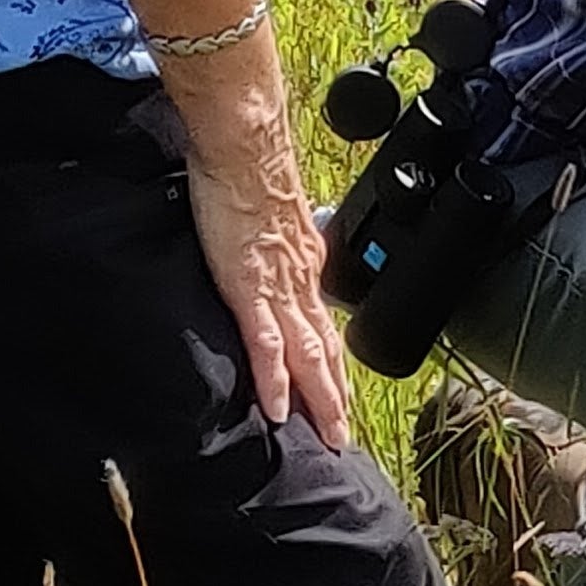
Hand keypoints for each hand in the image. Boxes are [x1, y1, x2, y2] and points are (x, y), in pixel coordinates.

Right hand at [166, 28, 351, 452]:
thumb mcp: (269, 215)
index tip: (336, 395)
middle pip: (325, 351)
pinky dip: (275, 381)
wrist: (243, 146)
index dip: (332, 364)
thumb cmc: (247, 172)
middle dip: (336, 398)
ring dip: (320, 401)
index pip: (323, 325)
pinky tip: (277, 410)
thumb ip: (272, 241)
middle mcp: (300, 281)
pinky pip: (267, 345)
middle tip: (341, 438)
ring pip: (308, 357)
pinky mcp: (249, 288)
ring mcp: (277, 288)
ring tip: (327, 437)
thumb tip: (267, 248)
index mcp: (304, 264)